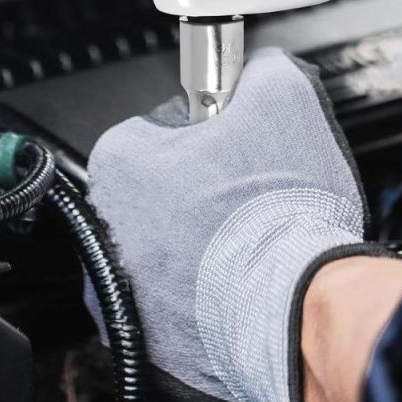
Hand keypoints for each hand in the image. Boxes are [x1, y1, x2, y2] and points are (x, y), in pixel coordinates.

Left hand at [84, 47, 390, 401]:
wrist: (294, 304)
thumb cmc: (278, 213)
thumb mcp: (286, 98)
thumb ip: (266, 68)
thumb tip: (264, 68)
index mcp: (123, 161)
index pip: (165, 123)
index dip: (213, 128)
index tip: (239, 142)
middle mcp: (107, 226)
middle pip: (166, 184)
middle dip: (207, 184)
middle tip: (252, 191)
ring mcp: (123, 286)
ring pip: (172, 240)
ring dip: (207, 234)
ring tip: (253, 235)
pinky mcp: (148, 334)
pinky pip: (178, 292)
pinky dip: (208, 283)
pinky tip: (246, 274)